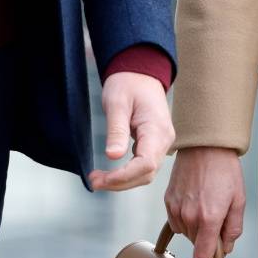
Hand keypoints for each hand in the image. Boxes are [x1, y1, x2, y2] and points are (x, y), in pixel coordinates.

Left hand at [88, 73, 174, 190]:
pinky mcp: (154, 145)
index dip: (124, 176)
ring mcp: (161, 144)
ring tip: (98, 179)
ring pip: (145, 174)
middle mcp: (164, 140)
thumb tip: (112, 156)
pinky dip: (126, 174)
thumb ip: (116, 130)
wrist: (140, 74)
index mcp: (157, 129)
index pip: (145, 164)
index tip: (102, 178)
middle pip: (146, 174)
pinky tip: (109, 174)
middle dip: (120, 182)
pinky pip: (143, 167)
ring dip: (122, 181)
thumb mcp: (116, 103)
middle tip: (94, 181)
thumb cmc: (128, 84)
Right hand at [164, 146, 244, 257]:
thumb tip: (226, 248)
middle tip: (217, 216)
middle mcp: (189, 216)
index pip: (202, 257)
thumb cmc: (225, 171)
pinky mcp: (168, 201)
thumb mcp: (238, 200)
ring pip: (186, 233)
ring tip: (206, 205)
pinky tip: (194, 203)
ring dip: (196, 227)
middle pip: (196, 244)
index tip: (217, 251)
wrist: (204, 147)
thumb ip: (233, 229)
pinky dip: (185, 218)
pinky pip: (176, 222)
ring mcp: (176, 209)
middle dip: (207, 237)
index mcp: (209, 218)